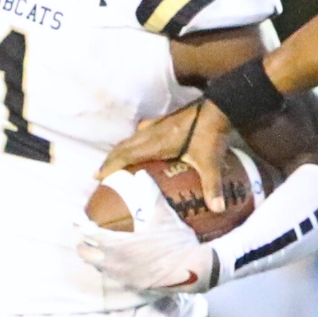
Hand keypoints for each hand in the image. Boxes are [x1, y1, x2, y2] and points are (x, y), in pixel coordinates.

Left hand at [76, 185, 214, 294]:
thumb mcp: (164, 215)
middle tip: (84, 235)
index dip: (81, 227)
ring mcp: (123, 277)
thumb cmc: (177, 242)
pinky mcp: (132, 286)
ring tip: (97, 247)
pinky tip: (117, 261)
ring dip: (94, 257)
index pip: (90, 236)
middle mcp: (116, 264)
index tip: (77, 220)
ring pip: (98, 267)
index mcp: (119, 245)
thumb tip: (141, 174)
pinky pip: (113, 276)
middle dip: (82, 244)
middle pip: (86, 255)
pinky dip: (109, 267)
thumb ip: (151, 194)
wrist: (194, 270)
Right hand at [99, 101, 231, 212]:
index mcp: (157, 143)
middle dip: (110, 160)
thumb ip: (212, 185)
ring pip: (131, 138)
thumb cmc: (210, 133)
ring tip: (114, 162)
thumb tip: (218, 209)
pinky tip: (138, 144)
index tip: (98, 176)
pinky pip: (141, 131)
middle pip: (124, 146)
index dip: (111, 165)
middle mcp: (152, 133)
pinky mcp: (164, 120)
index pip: (127, 154)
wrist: (219, 106)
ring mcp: (157, 124)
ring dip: (120, 150)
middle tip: (100, 174)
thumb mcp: (210, 161)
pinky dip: (134, 140)